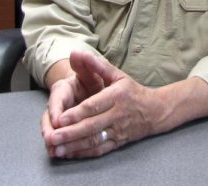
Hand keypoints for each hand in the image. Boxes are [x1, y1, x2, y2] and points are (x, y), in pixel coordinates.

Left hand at [41, 51, 160, 158]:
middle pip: (91, 126)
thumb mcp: (118, 75)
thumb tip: (80, 53)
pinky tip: (70, 154)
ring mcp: (118, 131)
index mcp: (116, 96)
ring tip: (57, 149)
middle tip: (52, 138)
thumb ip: (98, 65)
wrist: (155, 111)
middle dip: (70, 133)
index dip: (77, 113)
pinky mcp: (118, 142)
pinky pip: (100, 150)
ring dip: (74, 146)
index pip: (94, 106)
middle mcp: (117, 115)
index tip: (60, 118)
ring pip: (94, 141)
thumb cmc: (132, 91)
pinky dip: (84, 154)